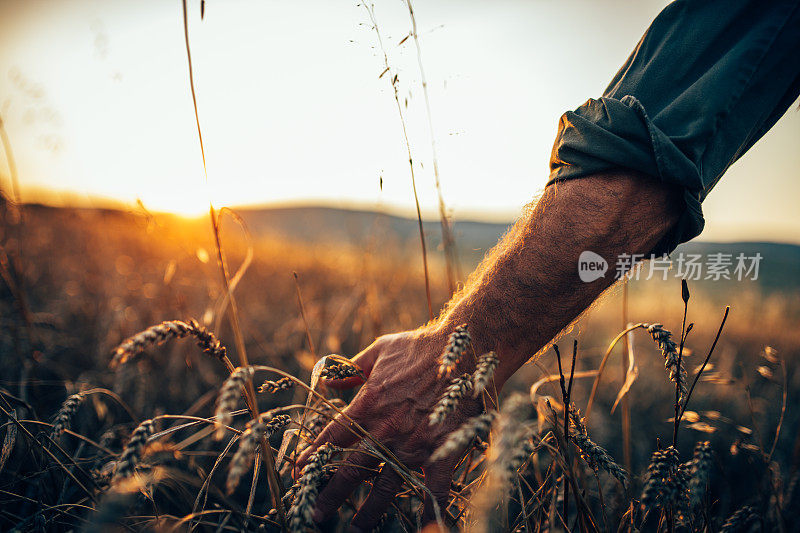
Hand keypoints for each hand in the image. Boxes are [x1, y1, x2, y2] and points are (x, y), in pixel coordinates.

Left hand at [295, 324, 484, 530]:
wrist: (466, 349)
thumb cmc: (421, 347)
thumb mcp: (379, 351)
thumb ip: (351, 369)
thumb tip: (328, 382)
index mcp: (368, 405)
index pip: (332, 439)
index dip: (313, 458)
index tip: (299, 473)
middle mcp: (387, 430)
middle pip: (351, 471)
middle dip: (330, 494)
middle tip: (314, 513)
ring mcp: (415, 444)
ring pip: (386, 487)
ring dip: (369, 511)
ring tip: (356, 527)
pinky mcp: (443, 450)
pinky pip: (435, 486)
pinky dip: (429, 507)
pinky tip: (424, 524)